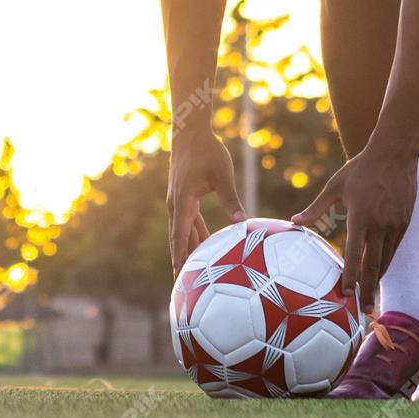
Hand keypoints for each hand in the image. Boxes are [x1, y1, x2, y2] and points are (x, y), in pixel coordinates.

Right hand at [168, 127, 246, 272]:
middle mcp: (176, 204)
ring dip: (187, 250)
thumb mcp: (222, 175)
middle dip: (180, 262)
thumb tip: (242, 224)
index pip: (180, 236)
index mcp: (183, 201)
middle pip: (178, 239)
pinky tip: (204, 246)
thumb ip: (231, 200)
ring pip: (183, 231)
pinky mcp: (184, 196)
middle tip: (182, 285)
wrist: (190, 132)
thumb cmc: (207, 151)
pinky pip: (188, 221)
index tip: (179, 277)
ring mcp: (179, 201)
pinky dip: (194, 235)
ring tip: (192, 273)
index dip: (180, 258)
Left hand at [289, 145, 415, 313]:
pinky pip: (395, 247)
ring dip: (380, 279)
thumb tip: (295, 222)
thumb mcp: (334, 185)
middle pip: (375, 266)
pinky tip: (381, 270)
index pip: (355, 254)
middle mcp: (380, 225)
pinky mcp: (405, 222)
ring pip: (387, 259)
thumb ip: (316, 208)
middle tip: (366, 311)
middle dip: (370, 290)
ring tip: (373, 296)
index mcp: (360, 217)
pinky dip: (387, 261)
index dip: (350, 277)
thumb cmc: (360, 168)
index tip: (345, 294)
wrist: (394, 153)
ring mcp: (396, 225)